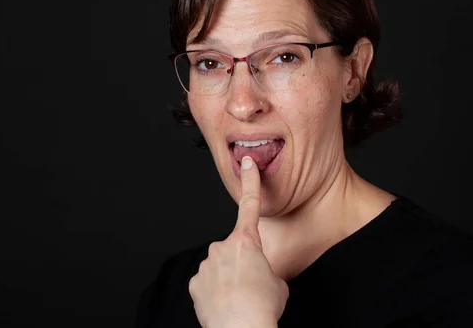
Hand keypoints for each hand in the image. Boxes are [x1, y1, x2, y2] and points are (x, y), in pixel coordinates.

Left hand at [189, 156, 288, 327]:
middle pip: (235, 249)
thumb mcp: (277, 282)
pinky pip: (207, 282)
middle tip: (252, 284)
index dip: (250, 181)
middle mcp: (222, 247)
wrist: (241, 327)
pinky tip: (225, 304)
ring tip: (240, 298)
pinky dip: (216, 291)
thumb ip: (265, 269)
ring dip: (229, 278)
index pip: (250, 204)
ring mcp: (206, 264)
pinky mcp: (195, 282)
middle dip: (243, 262)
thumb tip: (259, 275)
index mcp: (246, 241)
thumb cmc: (262, 306)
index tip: (246, 162)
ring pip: (220, 267)